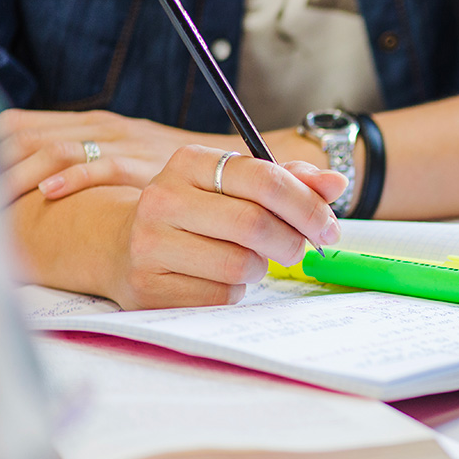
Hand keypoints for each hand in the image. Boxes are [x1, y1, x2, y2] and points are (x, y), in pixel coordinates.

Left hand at [0, 108, 239, 202]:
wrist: (233, 167)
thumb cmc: (176, 171)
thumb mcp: (127, 157)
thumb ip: (90, 160)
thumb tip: (38, 181)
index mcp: (90, 122)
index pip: (19, 124)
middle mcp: (101, 126)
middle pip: (27, 134)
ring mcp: (122, 142)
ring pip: (55, 149)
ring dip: (20, 174)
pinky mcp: (144, 162)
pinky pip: (101, 166)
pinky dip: (71, 178)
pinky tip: (49, 194)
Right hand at [109, 145, 347, 309]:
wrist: (123, 246)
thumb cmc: (199, 213)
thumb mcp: (237, 186)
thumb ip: (289, 181)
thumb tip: (336, 183)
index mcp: (190, 162)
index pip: (264, 178)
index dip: (307, 205)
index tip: (329, 226)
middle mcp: (163, 198)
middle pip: (254, 224)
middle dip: (291, 241)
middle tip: (298, 248)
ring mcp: (150, 244)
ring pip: (239, 264)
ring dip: (259, 268)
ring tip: (247, 259)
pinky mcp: (149, 287)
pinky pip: (220, 295)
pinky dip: (235, 291)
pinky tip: (219, 278)